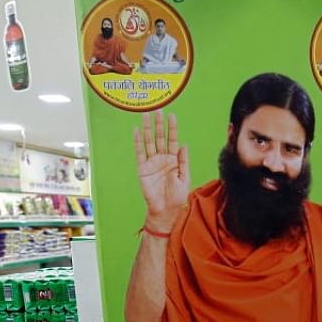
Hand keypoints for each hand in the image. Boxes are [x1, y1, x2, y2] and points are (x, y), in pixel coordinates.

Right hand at [133, 111, 189, 230]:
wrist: (165, 210)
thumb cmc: (177, 197)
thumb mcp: (185, 178)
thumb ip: (184, 162)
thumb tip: (184, 145)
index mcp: (174, 160)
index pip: (173, 140)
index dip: (172, 128)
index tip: (172, 116)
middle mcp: (162, 158)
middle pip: (160, 138)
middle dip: (159, 124)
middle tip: (158, 110)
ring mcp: (152, 162)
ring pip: (149, 142)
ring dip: (148, 129)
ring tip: (146, 116)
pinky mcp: (143, 168)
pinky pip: (140, 153)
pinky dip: (138, 142)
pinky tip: (137, 131)